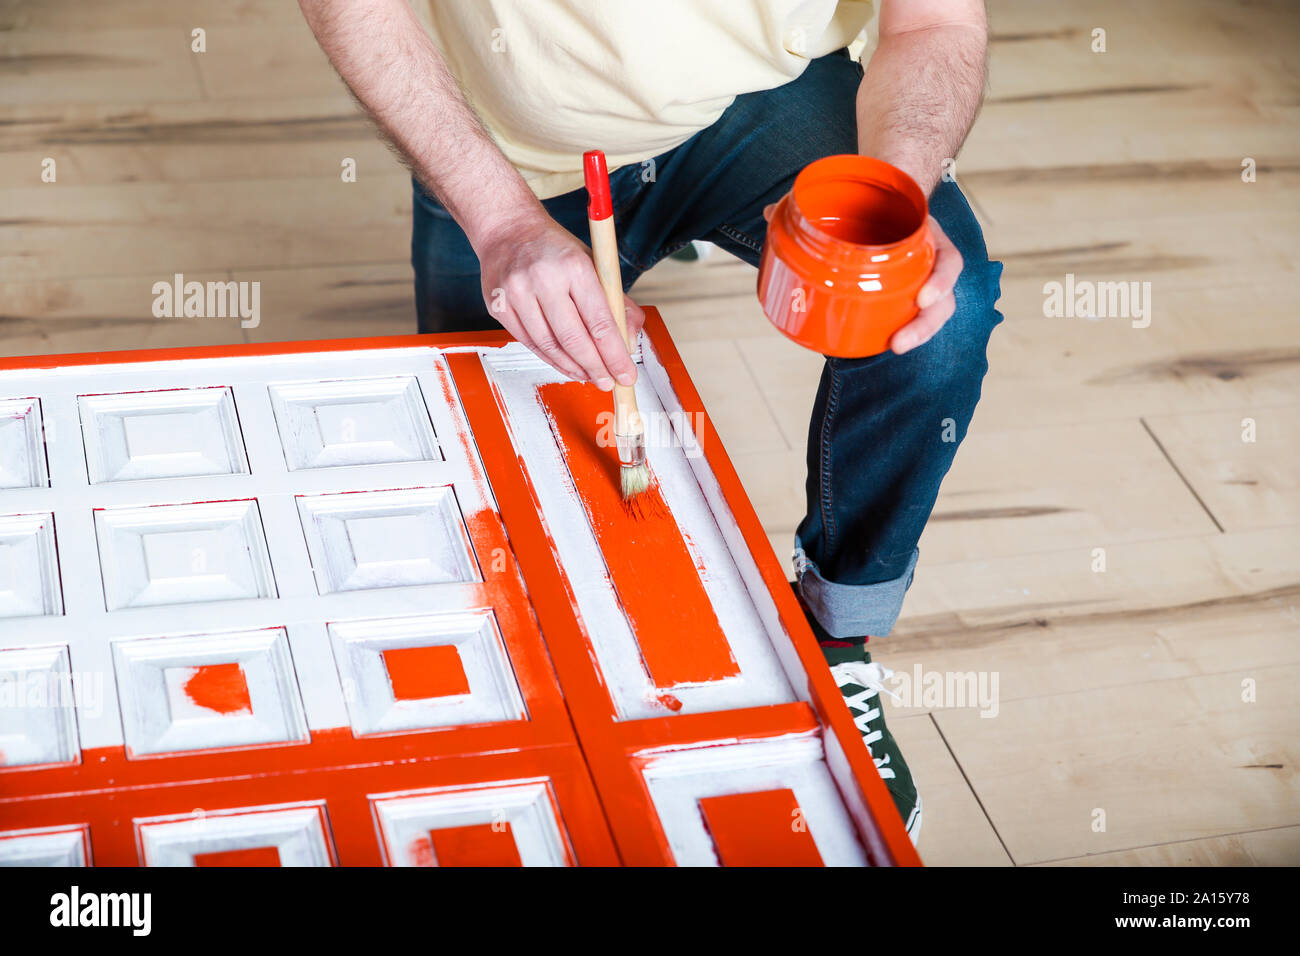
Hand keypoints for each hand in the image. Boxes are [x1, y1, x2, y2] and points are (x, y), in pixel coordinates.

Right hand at [475, 210, 644, 387]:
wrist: (507, 228)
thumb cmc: (555, 249)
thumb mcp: (593, 263)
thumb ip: (615, 301)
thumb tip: (630, 341)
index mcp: (574, 266)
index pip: (600, 321)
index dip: (615, 354)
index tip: (626, 374)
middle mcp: (543, 279)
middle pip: (574, 339)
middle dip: (596, 367)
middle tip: (609, 382)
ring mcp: (517, 293)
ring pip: (550, 346)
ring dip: (573, 368)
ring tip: (590, 377)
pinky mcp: (499, 307)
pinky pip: (529, 343)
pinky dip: (551, 359)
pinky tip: (567, 365)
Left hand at [761, 201, 962, 354]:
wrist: (887, 200)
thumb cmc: (873, 203)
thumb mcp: (858, 196)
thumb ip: (818, 203)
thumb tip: (769, 212)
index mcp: (926, 236)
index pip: (947, 260)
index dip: (941, 280)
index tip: (923, 297)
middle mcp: (929, 260)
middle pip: (942, 298)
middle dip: (924, 324)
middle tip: (899, 342)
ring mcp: (922, 280)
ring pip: (932, 313)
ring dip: (916, 333)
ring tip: (893, 346)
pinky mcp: (907, 295)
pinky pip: (911, 315)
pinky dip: (902, 329)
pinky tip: (883, 343)